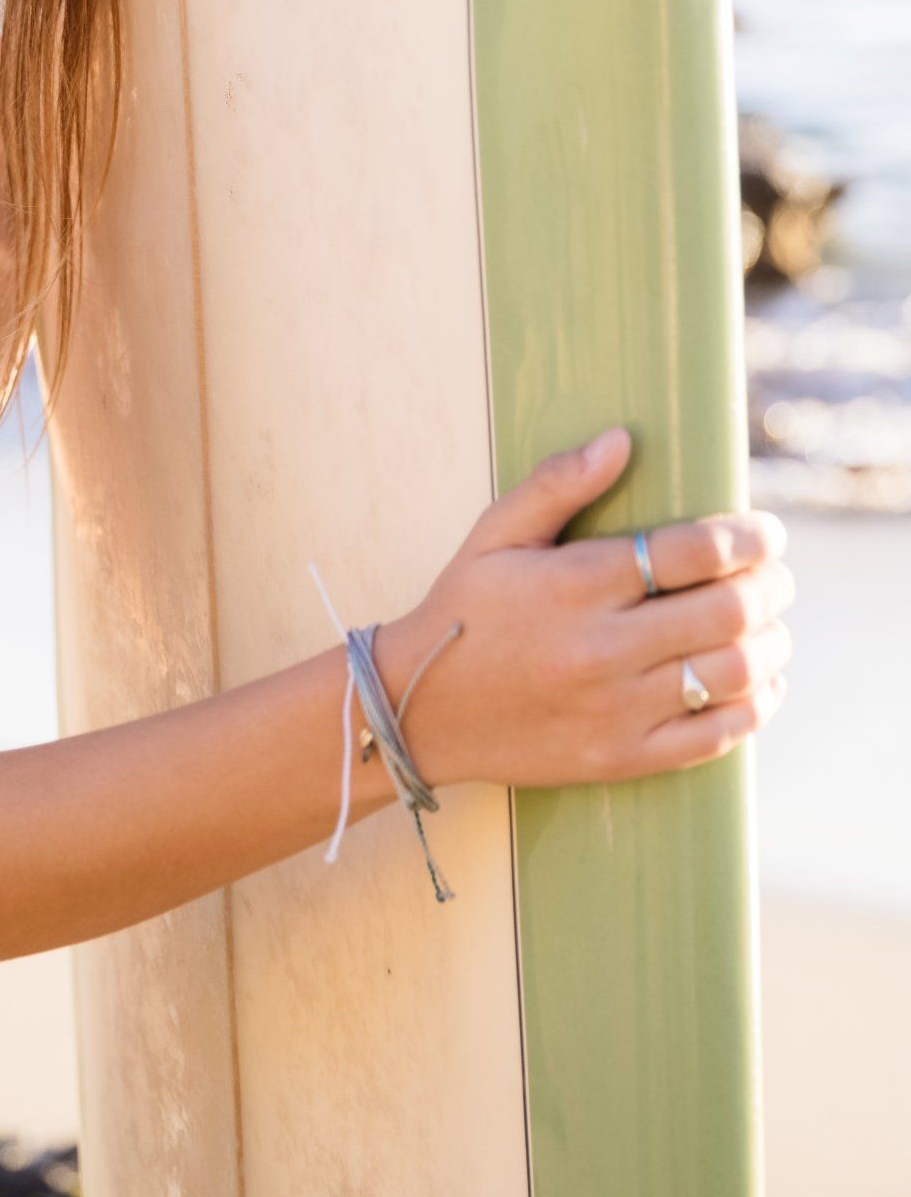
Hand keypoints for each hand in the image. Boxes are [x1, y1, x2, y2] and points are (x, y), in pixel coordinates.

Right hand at [380, 428, 793, 791]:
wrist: (421, 708)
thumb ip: (557, 483)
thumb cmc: (463, 611)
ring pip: (733, 674)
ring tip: (770, 626)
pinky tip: (761, 683)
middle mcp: (602, 648)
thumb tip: (622, 439)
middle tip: (776, 576)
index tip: (766, 532)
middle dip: (771, 588)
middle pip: (728, 613)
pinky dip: (756, 707)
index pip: (695, 553)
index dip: (748, 538)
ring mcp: (615, 709)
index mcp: (575, 585)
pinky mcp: (622, 757)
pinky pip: (716, 736)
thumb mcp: (494, 535)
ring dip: (771, 644)